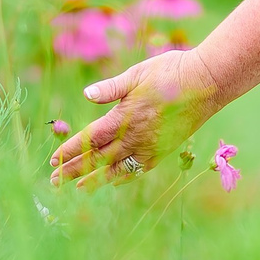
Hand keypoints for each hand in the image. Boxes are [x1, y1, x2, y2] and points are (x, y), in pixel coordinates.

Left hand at [48, 48, 222, 185]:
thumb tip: (86, 95)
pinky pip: (139, 169)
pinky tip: (115, 181)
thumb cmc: (170, 72)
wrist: (207, 83)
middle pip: (97, 159)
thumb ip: (110, 88)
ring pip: (117, 169)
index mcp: (123, 118)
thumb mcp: (136, 73)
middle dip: (74, 171)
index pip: (88, 141)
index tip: (53, 161)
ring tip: (79, 188)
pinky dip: (124, 177)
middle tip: (55, 182)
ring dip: (95, 179)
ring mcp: (150, 147)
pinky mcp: (164, 151)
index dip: (69, 152)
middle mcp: (134, 138)